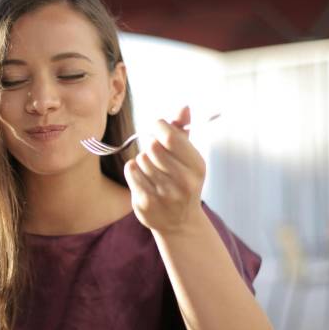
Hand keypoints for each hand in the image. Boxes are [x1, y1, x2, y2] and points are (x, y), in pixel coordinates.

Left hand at [124, 106, 205, 233]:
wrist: (180, 223)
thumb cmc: (183, 181)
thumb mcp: (189, 158)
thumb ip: (183, 131)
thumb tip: (184, 107)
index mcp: (197, 166)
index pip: (170, 137)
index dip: (159, 127)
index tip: (158, 129)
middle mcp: (183, 182)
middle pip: (152, 147)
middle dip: (151, 146)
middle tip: (156, 154)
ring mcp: (164, 194)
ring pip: (141, 158)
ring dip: (143, 160)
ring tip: (153, 171)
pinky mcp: (145, 202)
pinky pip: (131, 171)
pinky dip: (134, 170)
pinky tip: (144, 179)